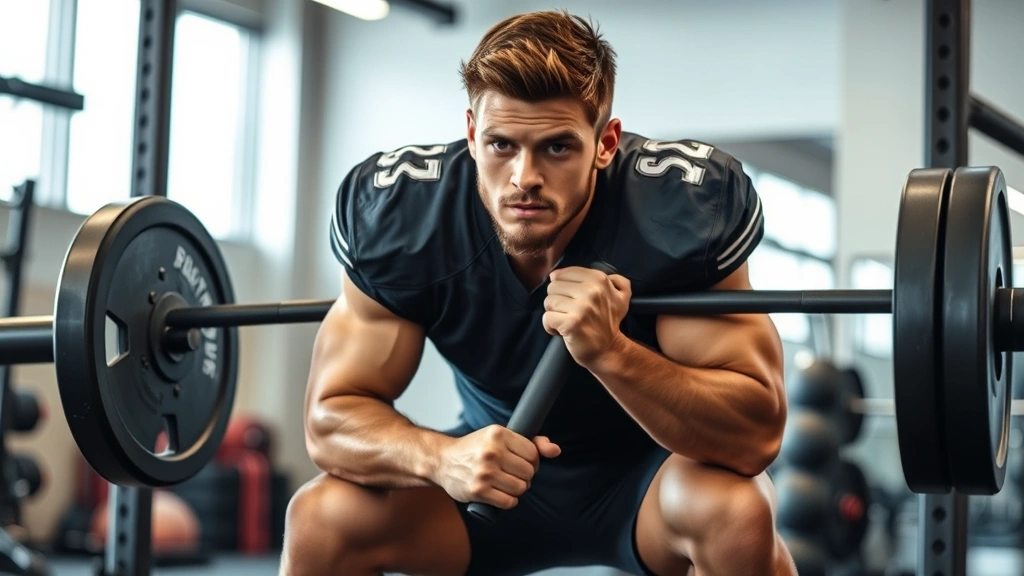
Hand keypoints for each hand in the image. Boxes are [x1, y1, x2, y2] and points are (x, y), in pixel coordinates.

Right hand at [435, 425, 559, 508]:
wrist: (443, 461)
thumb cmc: (476, 448)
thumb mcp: (500, 437)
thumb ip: (532, 442)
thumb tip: (556, 451)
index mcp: (498, 434)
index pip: (533, 453)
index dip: (531, 460)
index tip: (520, 461)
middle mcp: (491, 452)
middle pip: (529, 472)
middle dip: (524, 475)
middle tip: (511, 473)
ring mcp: (484, 472)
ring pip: (521, 488)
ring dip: (517, 489)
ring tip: (504, 483)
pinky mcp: (478, 491)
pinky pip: (509, 502)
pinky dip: (508, 501)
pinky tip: (498, 493)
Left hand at [543, 266, 630, 366]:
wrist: (609, 350)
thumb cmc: (609, 323)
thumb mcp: (621, 295)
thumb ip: (609, 278)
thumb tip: (566, 272)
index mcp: (600, 280)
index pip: (563, 274)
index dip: (564, 288)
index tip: (574, 299)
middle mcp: (592, 291)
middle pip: (553, 286)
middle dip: (558, 300)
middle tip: (571, 312)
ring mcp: (582, 307)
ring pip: (548, 301)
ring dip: (554, 314)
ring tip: (567, 320)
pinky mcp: (572, 323)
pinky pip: (547, 318)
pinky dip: (551, 327)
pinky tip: (562, 330)